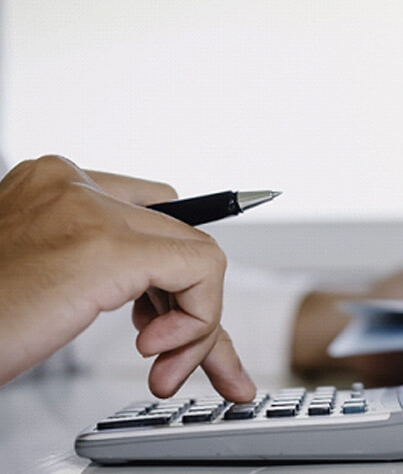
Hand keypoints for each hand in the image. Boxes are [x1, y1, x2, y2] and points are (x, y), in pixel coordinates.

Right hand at [0, 156, 254, 400]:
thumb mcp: (53, 280)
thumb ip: (106, 271)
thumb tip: (165, 298)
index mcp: (59, 189)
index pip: (157, 216)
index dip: (175, 274)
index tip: (172, 314)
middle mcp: (76, 186)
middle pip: (180, 238)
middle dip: (196, 305)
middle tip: (177, 354)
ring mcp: (91, 210)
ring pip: (199, 255)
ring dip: (199, 322)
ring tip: (164, 364)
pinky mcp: (107, 247)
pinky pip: (201, 270)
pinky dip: (199, 321)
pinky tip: (157, 352)